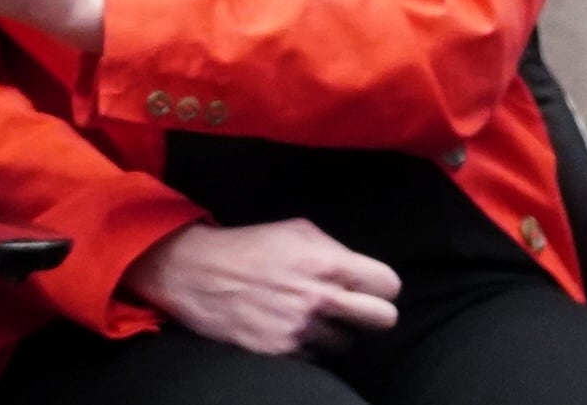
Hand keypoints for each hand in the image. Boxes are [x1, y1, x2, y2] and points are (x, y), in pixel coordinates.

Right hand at [125, 220, 402, 356]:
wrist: (198, 273)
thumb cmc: (249, 246)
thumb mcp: (296, 230)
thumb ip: (334, 249)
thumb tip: (359, 269)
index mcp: (327, 262)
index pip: (389, 285)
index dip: (383, 286)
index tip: (372, 288)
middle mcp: (320, 299)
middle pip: (384, 320)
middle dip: (375, 314)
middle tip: (356, 309)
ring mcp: (302, 329)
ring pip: (348, 343)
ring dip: (336, 332)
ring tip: (312, 315)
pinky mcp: (283, 352)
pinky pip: (316, 356)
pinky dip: (308, 345)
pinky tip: (289, 326)